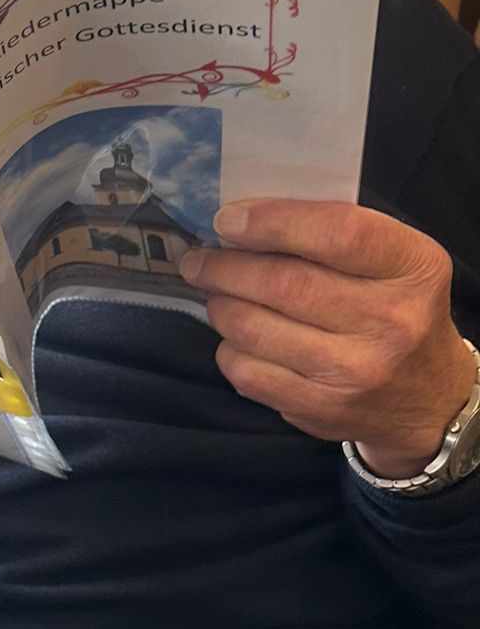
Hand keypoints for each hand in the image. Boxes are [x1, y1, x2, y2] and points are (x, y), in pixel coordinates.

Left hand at [177, 199, 473, 476]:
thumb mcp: (392, 259)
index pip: (338, 233)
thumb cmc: (395, 308)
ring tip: (216, 294)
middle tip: (200, 260)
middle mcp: (391, 321)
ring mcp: (356, 371)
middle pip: (283, 283)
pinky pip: (247, 372)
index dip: (272, 222)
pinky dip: (229, 349)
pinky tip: (238, 338)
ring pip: (253, 329)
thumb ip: (330, 232)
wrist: (428, 396)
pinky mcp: (323, 409)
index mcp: (412, 268)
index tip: (227, 220)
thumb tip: (240, 221)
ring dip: (220, 305)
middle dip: (224, 267)